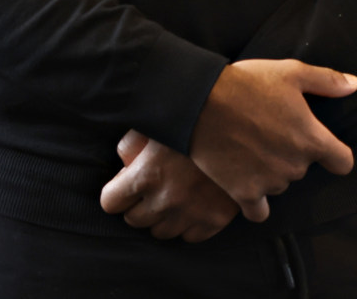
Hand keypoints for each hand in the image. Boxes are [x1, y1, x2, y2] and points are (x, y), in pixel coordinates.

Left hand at [100, 130, 238, 241]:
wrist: (246, 127)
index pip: (110, 203)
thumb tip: (124, 162)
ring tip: (173, 195)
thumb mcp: (158, 122)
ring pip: (160, 233)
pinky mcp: (215, 221)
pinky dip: (188, 225)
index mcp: (147, 174)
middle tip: (152, 187)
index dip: (116, 193)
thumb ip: (132, 144)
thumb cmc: (197, 120)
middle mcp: (165, 199)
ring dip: (162, 217)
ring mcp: (191, 214)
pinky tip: (193, 204)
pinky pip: (189, 237)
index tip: (124, 186)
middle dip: (138, 204)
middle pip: (134, 220)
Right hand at [188, 59, 356, 221]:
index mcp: (312, 139)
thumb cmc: (247, 84)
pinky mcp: (245, 194)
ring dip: (271, 172)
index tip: (326, 151)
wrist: (200, 103)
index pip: (343, 162)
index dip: (337, 156)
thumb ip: (327, 80)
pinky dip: (255, 201)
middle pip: (304, 169)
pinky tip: (246, 184)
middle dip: (292, 154)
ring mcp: (270, 182)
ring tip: (249, 147)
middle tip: (269, 132)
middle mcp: (295, 165)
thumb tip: (354, 85)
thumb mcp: (291, 72)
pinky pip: (258, 211)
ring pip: (280, 184)